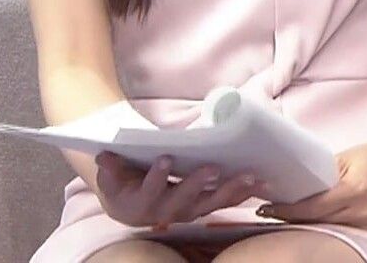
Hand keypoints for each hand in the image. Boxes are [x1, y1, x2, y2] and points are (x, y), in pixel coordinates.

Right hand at [94, 151, 267, 228]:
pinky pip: (225, 202)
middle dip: (199, 183)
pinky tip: (262, 183)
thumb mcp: (111, 175)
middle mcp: (168, 211)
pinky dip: (243, 193)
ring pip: (211, 203)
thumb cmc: (123, 181)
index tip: (164, 158)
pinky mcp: (204, 206)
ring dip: (231, 190)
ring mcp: (189, 211)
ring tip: (250, 176)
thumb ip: (110, 167)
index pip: (150, 190)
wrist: (130, 204)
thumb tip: (103, 155)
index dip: (157, 176)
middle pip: (185, 200)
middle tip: (213, 167)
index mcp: (144, 202)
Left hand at [255, 136, 366, 231]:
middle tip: (267, 210)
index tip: (266, 207)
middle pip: (317, 221)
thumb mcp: (346, 157)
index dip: (288, 209)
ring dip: (304, 223)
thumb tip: (296, 181)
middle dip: (291, 217)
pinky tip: (307, 218)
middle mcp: (362, 212)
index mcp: (354, 190)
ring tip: (281, 214)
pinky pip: (340, 229)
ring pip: (327, 228)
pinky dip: (322, 224)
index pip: (314, 207)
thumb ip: (323, 173)